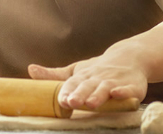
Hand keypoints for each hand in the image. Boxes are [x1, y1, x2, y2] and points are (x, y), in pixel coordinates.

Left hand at [28, 53, 146, 109]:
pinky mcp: (132, 86)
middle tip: (72, 102)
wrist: (129, 58)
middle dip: (79, 94)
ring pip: (105, 88)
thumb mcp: (76, 71)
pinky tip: (118, 94)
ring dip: (98, 95)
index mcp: (83, 76)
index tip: (61, 100)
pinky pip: (129, 89)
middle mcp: (97, 78)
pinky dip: (124, 92)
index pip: (72, 84)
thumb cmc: (97, 69)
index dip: (66, 91)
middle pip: (87, 86)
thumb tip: (30, 70)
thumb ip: (54, 75)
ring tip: (91, 103)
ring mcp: (115, 81)